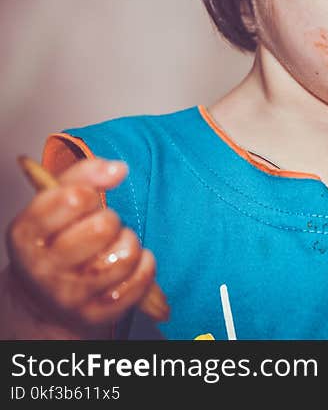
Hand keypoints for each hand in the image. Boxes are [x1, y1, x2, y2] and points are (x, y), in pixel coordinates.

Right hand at [3, 158, 156, 337]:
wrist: (45, 301)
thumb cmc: (57, 242)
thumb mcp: (56, 204)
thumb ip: (83, 176)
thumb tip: (118, 168)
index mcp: (27, 234)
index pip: (70, 199)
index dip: (89, 192)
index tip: (87, 199)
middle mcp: (43, 268)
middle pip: (102, 227)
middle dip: (111, 219)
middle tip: (102, 225)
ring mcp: (69, 295)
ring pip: (124, 256)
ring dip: (130, 243)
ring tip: (117, 245)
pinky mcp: (96, 313)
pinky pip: (138, 281)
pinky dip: (145, 266)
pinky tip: (132, 263)